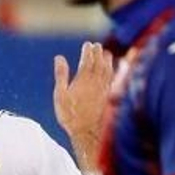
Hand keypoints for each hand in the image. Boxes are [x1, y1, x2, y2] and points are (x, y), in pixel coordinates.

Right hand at [54, 41, 112, 169]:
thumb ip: (61, 75)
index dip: (87, 51)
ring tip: (107, 54)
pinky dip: (114, 72)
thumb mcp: (60, 94)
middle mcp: (96, 81)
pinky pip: (113, 79)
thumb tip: (59, 58)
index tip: (87, 44)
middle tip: (97, 45)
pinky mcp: (109, 96)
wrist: (88, 131)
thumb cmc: (70, 114)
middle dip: (98, 53)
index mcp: (83, 79)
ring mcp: (104, 88)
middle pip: (99, 63)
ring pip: (108, 70)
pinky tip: (115, 70)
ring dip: (107, 60)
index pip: (87, 60)